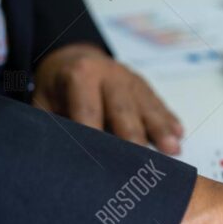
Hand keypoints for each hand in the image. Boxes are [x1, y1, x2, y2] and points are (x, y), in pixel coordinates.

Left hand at [33, 44, 182, 153]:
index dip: (95, 136)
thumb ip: (51, 124)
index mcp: (81, 75)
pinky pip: (159, 106)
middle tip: (141, 164)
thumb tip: (55, 155)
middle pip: (124, 110)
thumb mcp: (43, 102)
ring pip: (147, 108)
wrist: (75, 59)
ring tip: (173, 150)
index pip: (89, 110)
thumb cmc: (58, 89)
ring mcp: (131, 80)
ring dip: (160, 130)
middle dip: (134, 138)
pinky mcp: (145, 88)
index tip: (101, 162)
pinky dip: (169, 121)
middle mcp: (110, 74)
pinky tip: (179, 135)